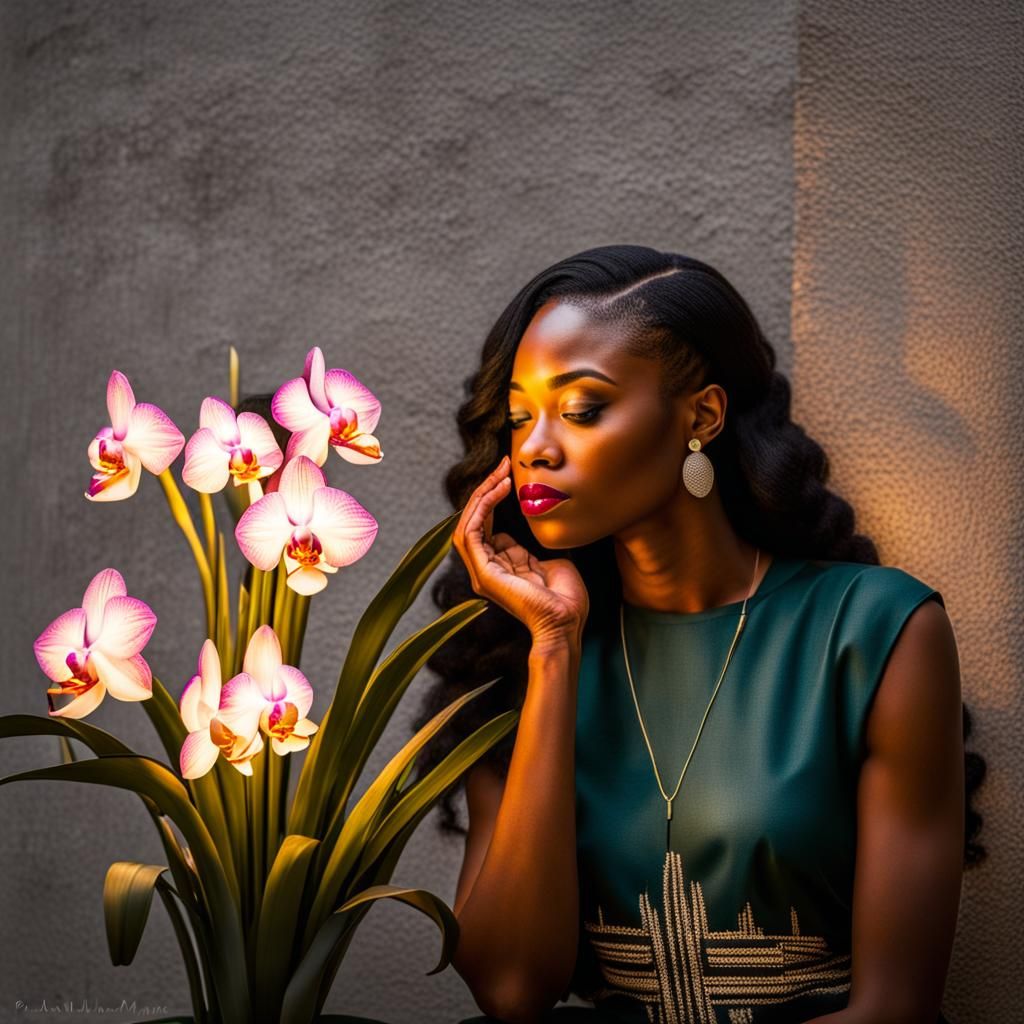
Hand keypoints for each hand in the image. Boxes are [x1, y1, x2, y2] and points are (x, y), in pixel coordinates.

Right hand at [452, 455, 589, 646]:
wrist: (567, 621)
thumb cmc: (564, 598)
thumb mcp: (546, 561)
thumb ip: (530, 547)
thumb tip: (522, 532)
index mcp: (500, 564)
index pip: (485, 523)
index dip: (493, 497)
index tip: (508, 473)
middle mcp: (486, 567)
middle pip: (473, 520)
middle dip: (485, 489)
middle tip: (502, 465)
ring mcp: (482, 571)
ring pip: (467, 523)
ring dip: (481, 495)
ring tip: (499, 475)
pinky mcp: (483, 572)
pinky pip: (471, 533)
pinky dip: (482, 508)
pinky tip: (498, 491)